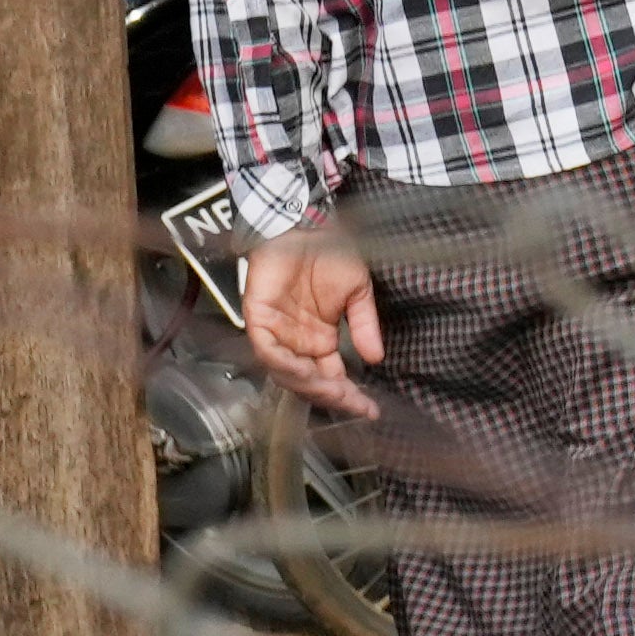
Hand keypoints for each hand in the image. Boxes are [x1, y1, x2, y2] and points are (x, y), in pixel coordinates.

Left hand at [238, 224, 383, 422]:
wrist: (307, 226)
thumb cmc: (330, 254)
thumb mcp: (358, 291)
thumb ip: (364, 325)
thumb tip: (376, 358)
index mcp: (320, 339)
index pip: (332, 377)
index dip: (349, 396)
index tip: (370, 409)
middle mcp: (297, 343)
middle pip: (308, 382)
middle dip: (331, 397)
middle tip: (352, 404)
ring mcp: (276, 334)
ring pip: (286, 373)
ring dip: (309, 385)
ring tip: (332, 390)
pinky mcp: (258, 320)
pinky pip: (267, 351)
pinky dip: (283, 364)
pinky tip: (304, 370)